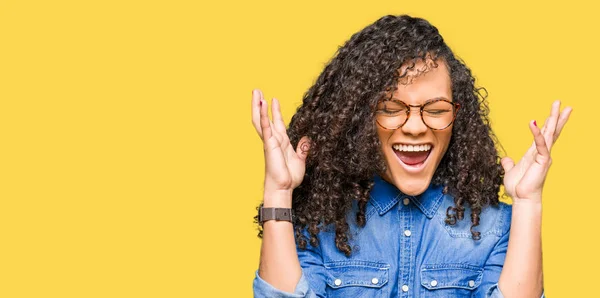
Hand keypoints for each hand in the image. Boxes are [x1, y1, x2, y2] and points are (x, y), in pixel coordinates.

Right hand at [251, 89, 309, 203]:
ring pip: (261, 120)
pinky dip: (264, 116)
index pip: (276, 122)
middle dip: (261, 104)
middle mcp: (274, 139)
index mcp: (281, 142)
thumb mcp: (300, 160)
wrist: (284, 188)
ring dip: (258, 106)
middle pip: (264, 118)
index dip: (275, 111)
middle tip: (257, 91)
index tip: (274, 99)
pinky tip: (263, 105)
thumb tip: (307, 139)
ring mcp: (270, 141)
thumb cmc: (289, 177)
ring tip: (256, 93)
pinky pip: (265, 127)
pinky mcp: (269, 144)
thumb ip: (303, 149)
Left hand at [501, 100, 571, 201]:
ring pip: (550, 133)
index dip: (549, 123)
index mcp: (535, 153)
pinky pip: (540, 144)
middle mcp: (542, 152)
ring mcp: (544, 156)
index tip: (555, 112)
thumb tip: (505, 159)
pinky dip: (536, 133)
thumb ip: (509, 164)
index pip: (545, 134)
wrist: (521, 199)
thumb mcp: (510, 171)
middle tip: (562, 103)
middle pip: (552, 131)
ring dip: (554, 118)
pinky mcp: (542, 160)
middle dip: (557, 116)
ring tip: (559, 105)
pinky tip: (533, 122)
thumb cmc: (518, 187)